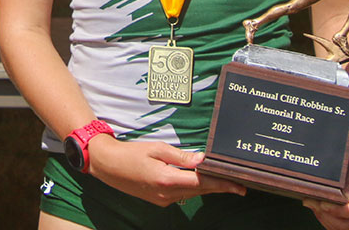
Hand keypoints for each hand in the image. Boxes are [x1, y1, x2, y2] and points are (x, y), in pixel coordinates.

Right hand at [87, 135, 245, 206]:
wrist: (109, 166)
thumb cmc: (131, 153)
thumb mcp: (157, 148)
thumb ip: (181, 156)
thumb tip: (202, 160)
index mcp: (167, 179)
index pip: (202, 183)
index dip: (222, 184)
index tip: (239, 186)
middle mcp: (167, 194)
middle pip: (200, 191)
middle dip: (219, 186)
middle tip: (239, 184)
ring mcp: (163, 200)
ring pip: (192, 194)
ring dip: (207, 187)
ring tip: (223, 181)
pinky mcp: (160, 200)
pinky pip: (182, 194)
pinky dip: (193, 188)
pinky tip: (199, 181)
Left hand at [303, 130, 348, 229]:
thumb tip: (347, 196)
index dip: (339, 211)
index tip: (322, 204)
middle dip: (328, 215)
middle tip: (310, 201)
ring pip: (345, 225)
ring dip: (326, 218)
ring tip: (311, 203)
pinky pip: (342, 222)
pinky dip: (329, 218)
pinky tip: (318, 206)